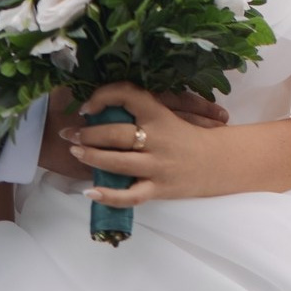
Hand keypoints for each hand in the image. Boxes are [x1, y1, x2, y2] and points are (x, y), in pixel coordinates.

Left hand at [65, 83, 227, 207]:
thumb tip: (104, 104)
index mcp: (160, 114)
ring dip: (91, 157)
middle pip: (116, 133)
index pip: (128, 95)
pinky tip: (90, 192)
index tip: (88, 107)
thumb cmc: (190, 135)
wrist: (220, 161)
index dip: (103, 96)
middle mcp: (158, 138)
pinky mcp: (159, 189)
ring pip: (118, 163)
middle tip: (71, 133)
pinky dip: (108, 196)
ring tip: (75, 151)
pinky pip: (130, 196)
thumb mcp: (172, 113)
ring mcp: (158, 166)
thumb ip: (143, 109)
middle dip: (88, 133)